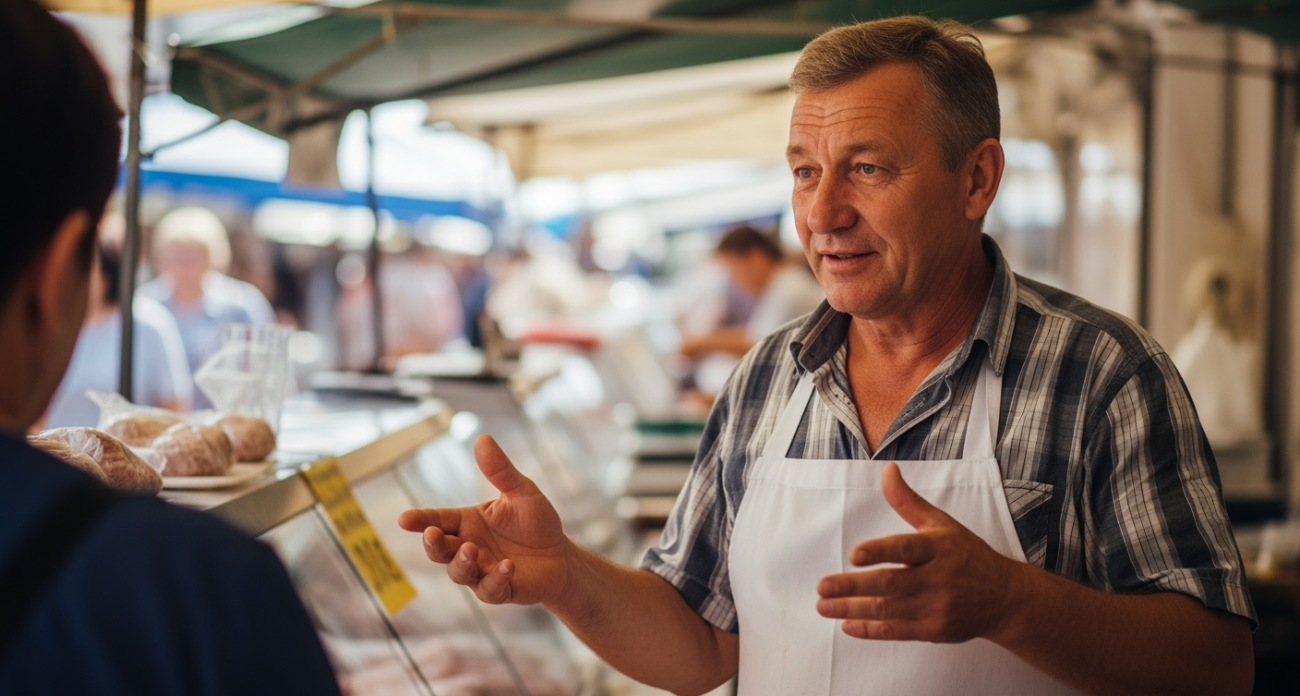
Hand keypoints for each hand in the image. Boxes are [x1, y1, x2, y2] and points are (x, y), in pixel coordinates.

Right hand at [397, 435, 570, 605]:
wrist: (562, 558)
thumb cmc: (536, 523)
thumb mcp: (522, 491)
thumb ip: (500, 471)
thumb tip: (481, 438)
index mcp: (468, 523)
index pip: (438, 519)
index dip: (420, 520)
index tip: (403, 519)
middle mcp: (469, 547)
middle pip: (440, 549)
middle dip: (433, 543)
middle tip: (432, 534)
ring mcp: (481, 571)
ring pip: (458, 573)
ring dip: (462, 562)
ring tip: (472, 550)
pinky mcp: (500, 590)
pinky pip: (490, 589)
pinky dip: (495, 578)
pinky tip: (506, 566)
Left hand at [815, 462, 1025, 642]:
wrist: (1005, 598)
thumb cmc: (967, 555)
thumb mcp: (942, 524)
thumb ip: (908, 501)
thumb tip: (887, 470)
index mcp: (938, 548)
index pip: (906, 549)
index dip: (879, 552)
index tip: (853, 554)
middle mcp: (938, 578)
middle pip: (890, 583)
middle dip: (853, 586)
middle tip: (822, 587)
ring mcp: (936, 607)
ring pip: (888, 610)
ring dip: (852, 609)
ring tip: (823, 606)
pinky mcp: (935, 630)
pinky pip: (897, 631)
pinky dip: (870, 630)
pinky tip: (847, 625)